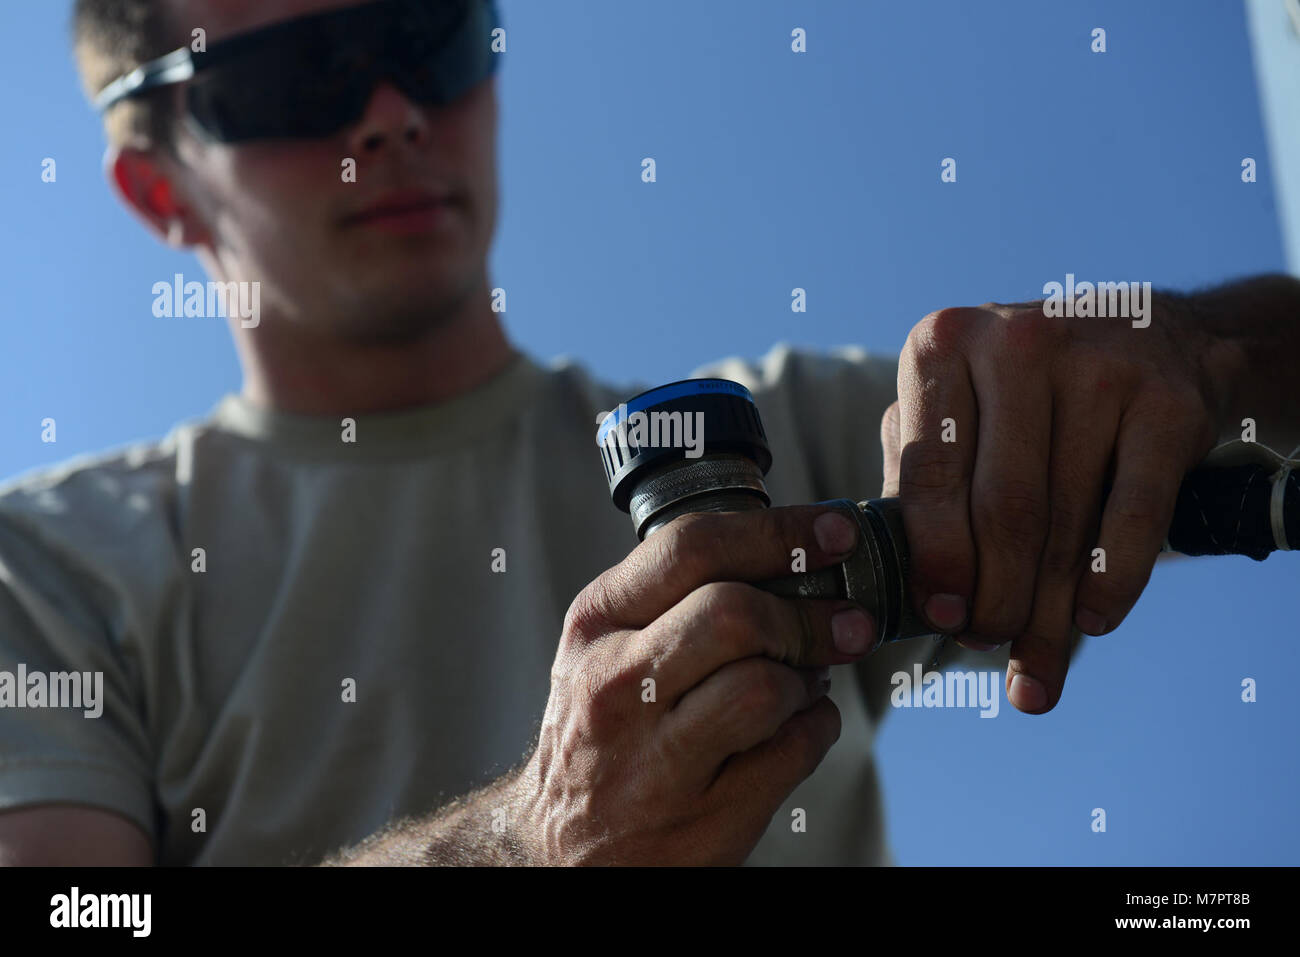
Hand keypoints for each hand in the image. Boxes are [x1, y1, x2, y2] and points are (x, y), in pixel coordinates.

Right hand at [513, 505, 876, 864]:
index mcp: (597, 625)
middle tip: (845, 621)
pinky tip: (797, 725)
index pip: (690, 549)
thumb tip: (790, 557)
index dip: (778, 533)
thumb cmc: (599, 734)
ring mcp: (657, 760)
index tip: (834, 533)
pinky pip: (794, 751)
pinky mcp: (705, 819)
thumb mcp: (605, 648)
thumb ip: (676, 597)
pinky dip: (817, 727)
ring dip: (810, 677)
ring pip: (766, 687)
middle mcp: (617, 687)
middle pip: (734, 615)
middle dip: (807, 616)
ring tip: (804, 679)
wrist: (558, 849)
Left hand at [880, 300, 1224, 713]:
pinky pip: (1134, 516)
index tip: (936, 620)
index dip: (934, 560)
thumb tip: (908, 598)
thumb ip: (919, 488)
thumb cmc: (1028, 397)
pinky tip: (1095, 621)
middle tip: (986, 641)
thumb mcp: (958, 412)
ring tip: (1034, 665)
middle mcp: (1015, 344)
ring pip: (1064, 523)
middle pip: (1000, 508)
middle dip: (992, 595)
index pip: (930, 476)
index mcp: (942, 347)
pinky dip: (1112, 580)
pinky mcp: (1167, 403)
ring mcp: (1098, 366)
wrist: (1157, 338)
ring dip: (1048, 611)